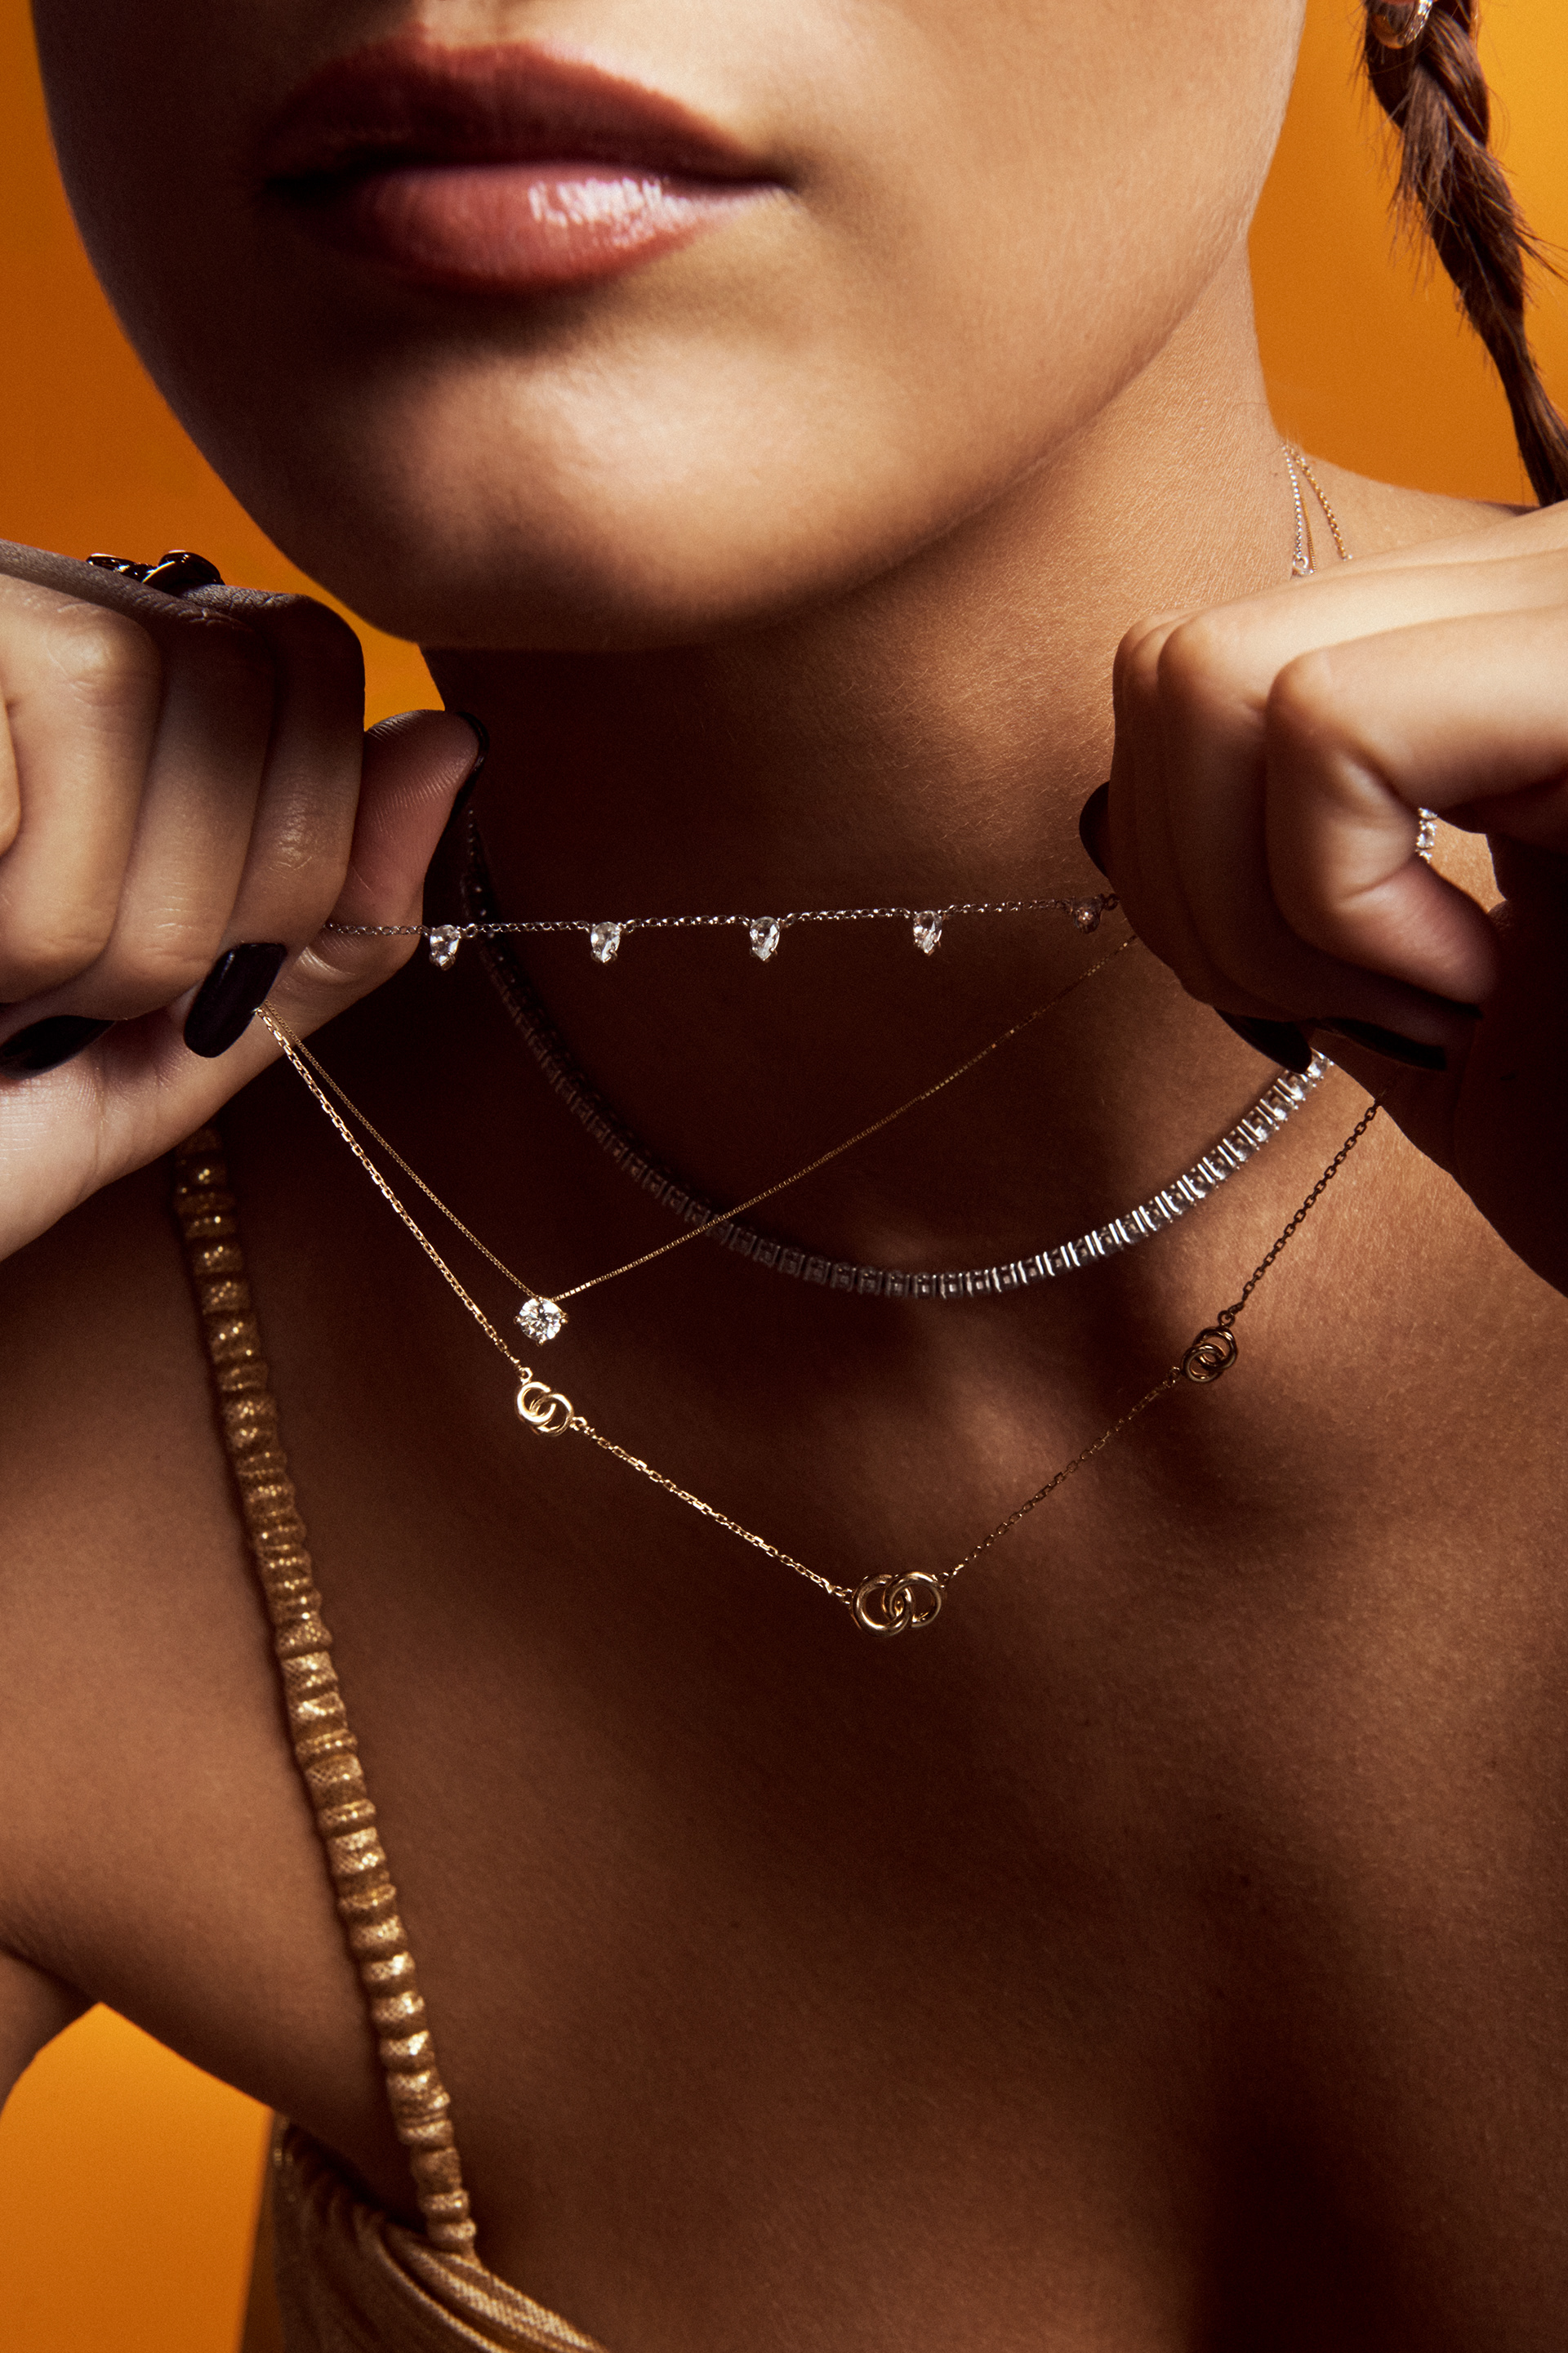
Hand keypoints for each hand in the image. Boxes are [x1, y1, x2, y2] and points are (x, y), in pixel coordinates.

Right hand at [0, 543, 479, 1261]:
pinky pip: (73, 759)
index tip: (153, 955)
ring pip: (176, 719)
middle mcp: (23, 604)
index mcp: (98, 686)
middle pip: (269, 689)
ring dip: (84, 932)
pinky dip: (22, 919)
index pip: (311, 664)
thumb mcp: (154, 1047)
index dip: (285, 844)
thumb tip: (454, 742)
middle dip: (187, 912)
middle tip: (33, 978)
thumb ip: (314, 931)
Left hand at [1103, 500, 1567, 1293]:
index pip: (1189, 671)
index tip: (1341, 1003)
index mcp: (1494, 665)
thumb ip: (1298, 913)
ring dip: (1269, 911)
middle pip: (1165, 660)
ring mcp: (1566, 611)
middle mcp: (1540, 590)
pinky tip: (1487, 979)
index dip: (1183, 879)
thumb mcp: (1444, 1030)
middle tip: (1375, 1007)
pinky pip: (1327, 730)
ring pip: (1204, 675)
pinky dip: (1342, 908)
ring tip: (1452, 992)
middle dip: (1197, 902)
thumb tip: (1107, 819)